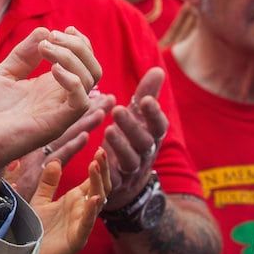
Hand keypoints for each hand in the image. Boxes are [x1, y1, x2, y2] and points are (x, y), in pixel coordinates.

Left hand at [0, 26, 101, 205]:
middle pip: (93, 68)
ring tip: (45, 50)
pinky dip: (73, 80)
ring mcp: (59, 111)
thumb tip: (45, 30)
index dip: (80, 43)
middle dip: (78, 46)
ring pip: (90, 80)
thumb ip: (24, 54)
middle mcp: (59, 99)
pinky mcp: (54, 124)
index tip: (61, 30)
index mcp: (50, 87)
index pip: (83, 63)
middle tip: (51, 39)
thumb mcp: (5, 73)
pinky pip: (80, 102)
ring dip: (72, 57)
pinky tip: (52, 69)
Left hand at [32, 149, 110, 253]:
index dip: (98, 165)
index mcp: (74, 200)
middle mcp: (82, 211)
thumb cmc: (37, 231)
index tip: (99, 147)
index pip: (92, 179)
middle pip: (100, 187)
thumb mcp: (40, 201)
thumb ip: (48, 183)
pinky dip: (92, 211)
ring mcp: (81, 225)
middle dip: (102, 170)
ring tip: (97, 166)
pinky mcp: (76, 240)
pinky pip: (87, 223)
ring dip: (98, 184)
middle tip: (102, 152)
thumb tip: (54, 160)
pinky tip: (95, 199)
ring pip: (97, 202)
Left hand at [102, 68, 168, 210]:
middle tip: (119, 110)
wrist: (128, 183)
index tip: (145, 99)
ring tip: (108, 130)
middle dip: (133, 126)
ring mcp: (130, 170)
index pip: (158, 125)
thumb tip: (158, 69)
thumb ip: (146, 95)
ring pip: (129, 160)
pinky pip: (111, 179)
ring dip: (120, 146)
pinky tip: (95, 158)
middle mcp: (144, 153)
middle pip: (143, 142)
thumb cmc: (132, 140)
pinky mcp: (114, 183)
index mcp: (151, 136)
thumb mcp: (140, 119)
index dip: (154, 113)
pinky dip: (104, 170)